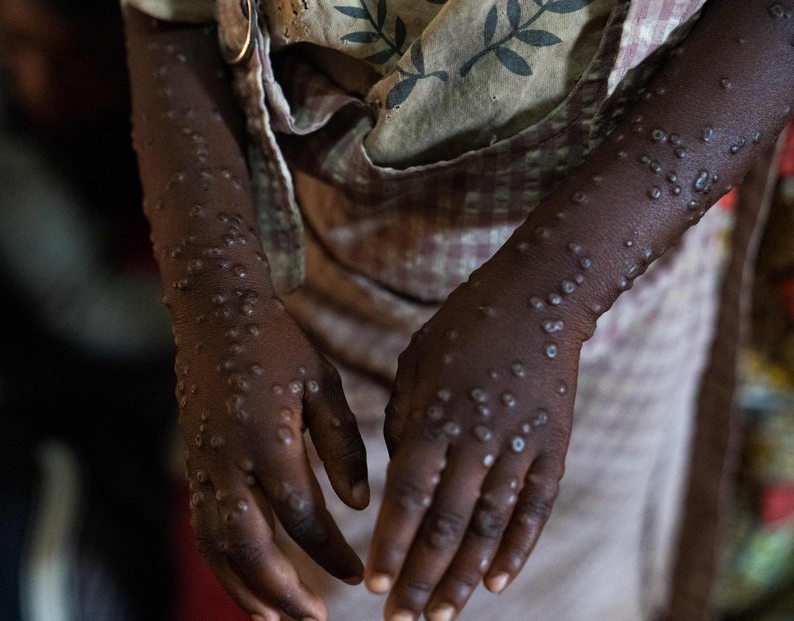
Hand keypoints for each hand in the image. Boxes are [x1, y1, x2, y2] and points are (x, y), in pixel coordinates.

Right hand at [177, 291, 368, 620]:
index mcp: (269, 439)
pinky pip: (204, 526)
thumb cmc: (278, 345)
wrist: (214, 314)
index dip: (333, 554)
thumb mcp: (324, 384)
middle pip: (250, 547)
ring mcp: (204, 465)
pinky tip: (245, 579)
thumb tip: (359, 504)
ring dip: (244, 588)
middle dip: (283, 592)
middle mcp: (229, 460)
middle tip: (315, 620)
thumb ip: (344, 445)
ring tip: (275, 618)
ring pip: (216, 545)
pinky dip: (223, 562)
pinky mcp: (194, 464)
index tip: (361, 575)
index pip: (303, 518)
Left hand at [366, 259, 583, 620]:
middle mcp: (476, 439)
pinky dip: (517, 548)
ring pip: (488, 526)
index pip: (408, 496)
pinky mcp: (553, 448)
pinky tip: (499, 583)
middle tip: (400, 620)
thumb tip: (398, 475)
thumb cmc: (464, 324)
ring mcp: (519, 446)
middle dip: (420, 577)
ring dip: (464, 576)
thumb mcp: (415, 361)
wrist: (539, 296)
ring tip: (442, 614)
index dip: (392, 545)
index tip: (374, 586)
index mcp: (435, 415)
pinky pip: (534, 508)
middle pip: (446, 524)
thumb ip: (403, 421)